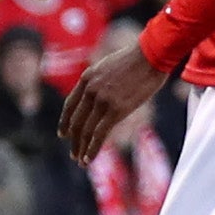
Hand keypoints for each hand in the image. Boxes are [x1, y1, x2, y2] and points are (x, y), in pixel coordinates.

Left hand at [63, 39, 164, 161]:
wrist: (151, 54)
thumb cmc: (138, 58)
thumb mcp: (110, 66)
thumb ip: (102, 81)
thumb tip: (105, 94)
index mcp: (87, 78)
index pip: (70, 104)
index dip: (65, 121)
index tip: (63, 134)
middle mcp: (90, 90)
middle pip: (76, 121)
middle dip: (73, 139)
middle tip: (73, 153)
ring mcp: (102, 100)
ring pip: (86, 130)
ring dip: (81, 148)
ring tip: (80, 160)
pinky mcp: (116, 110)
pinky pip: (99, 134)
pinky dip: (92, 149)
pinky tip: (89, 159)